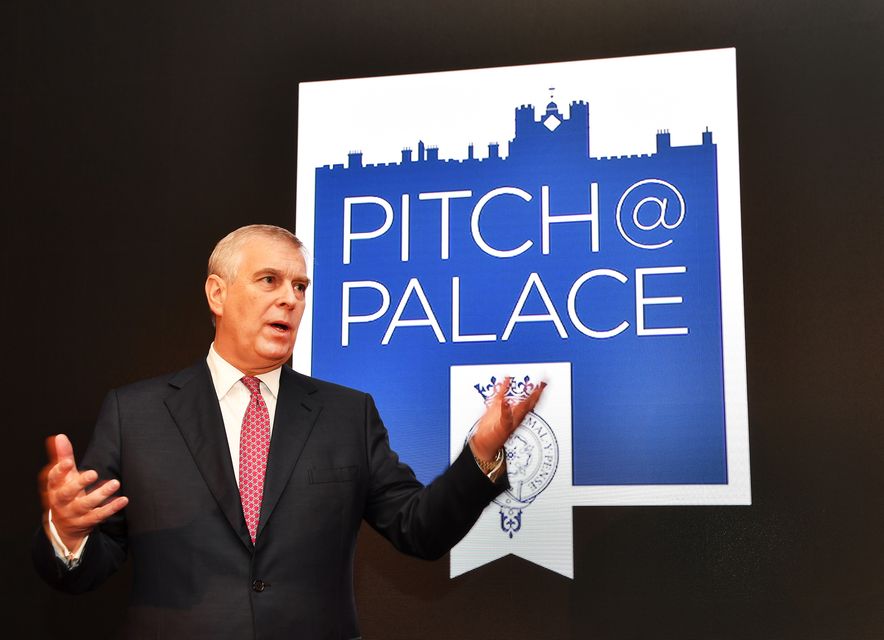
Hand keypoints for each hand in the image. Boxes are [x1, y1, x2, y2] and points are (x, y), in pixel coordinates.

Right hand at [39, 434, 127, 551]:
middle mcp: (62, 501)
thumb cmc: (65, 492)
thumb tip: (59, 436)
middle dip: (79, 483)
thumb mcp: (63, 476)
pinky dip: (111, 508)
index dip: (60, 470)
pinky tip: (123, 500)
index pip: (54, 479)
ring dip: (100, 494)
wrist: (62, 525)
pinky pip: (99, 515)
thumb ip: (63, 456)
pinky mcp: (87, 521)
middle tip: (93, 472)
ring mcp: (74, 513)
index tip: (68, 462)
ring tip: (115, 483)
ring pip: (85, 505)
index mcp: (54, 487)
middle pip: (67, 493)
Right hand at [469, 376, 545, 461]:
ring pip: (516, 396)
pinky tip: (507, 378)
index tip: (542, 386)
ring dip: (522, 387)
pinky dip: (505, 386)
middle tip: (542, 381)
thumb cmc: (495, 439)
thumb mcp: (502, 427)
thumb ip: (505, 415)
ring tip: (529, 379)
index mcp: (518, 417)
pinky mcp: (496, 408)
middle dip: (534, 390)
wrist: (484, 443)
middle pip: (527, 399)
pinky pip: (502, 394)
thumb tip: (506, 402)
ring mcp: (506, 408)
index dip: (536, 395)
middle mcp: (514, 412)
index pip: (530, 403)